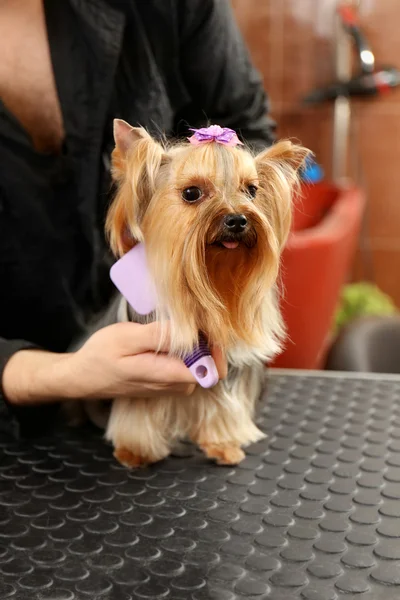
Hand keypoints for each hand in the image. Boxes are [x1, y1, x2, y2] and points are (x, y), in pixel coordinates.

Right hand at [2, 322, 226, 404]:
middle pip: (208, 368)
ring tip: (184, 325)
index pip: (210, 370)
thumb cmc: (101, 356)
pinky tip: (173, 337)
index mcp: (166, 376)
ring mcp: (170, 387)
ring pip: (198, 367)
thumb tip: (189, 331)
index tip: (209, 328)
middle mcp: (173, 386)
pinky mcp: (165, 383)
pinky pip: (186, 368)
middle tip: (197, 319)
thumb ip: (159, 337)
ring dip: (198, 347)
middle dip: (208, 343)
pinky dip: (187, 352)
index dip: (216, 349)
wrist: (83, 377)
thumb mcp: (126, 338)